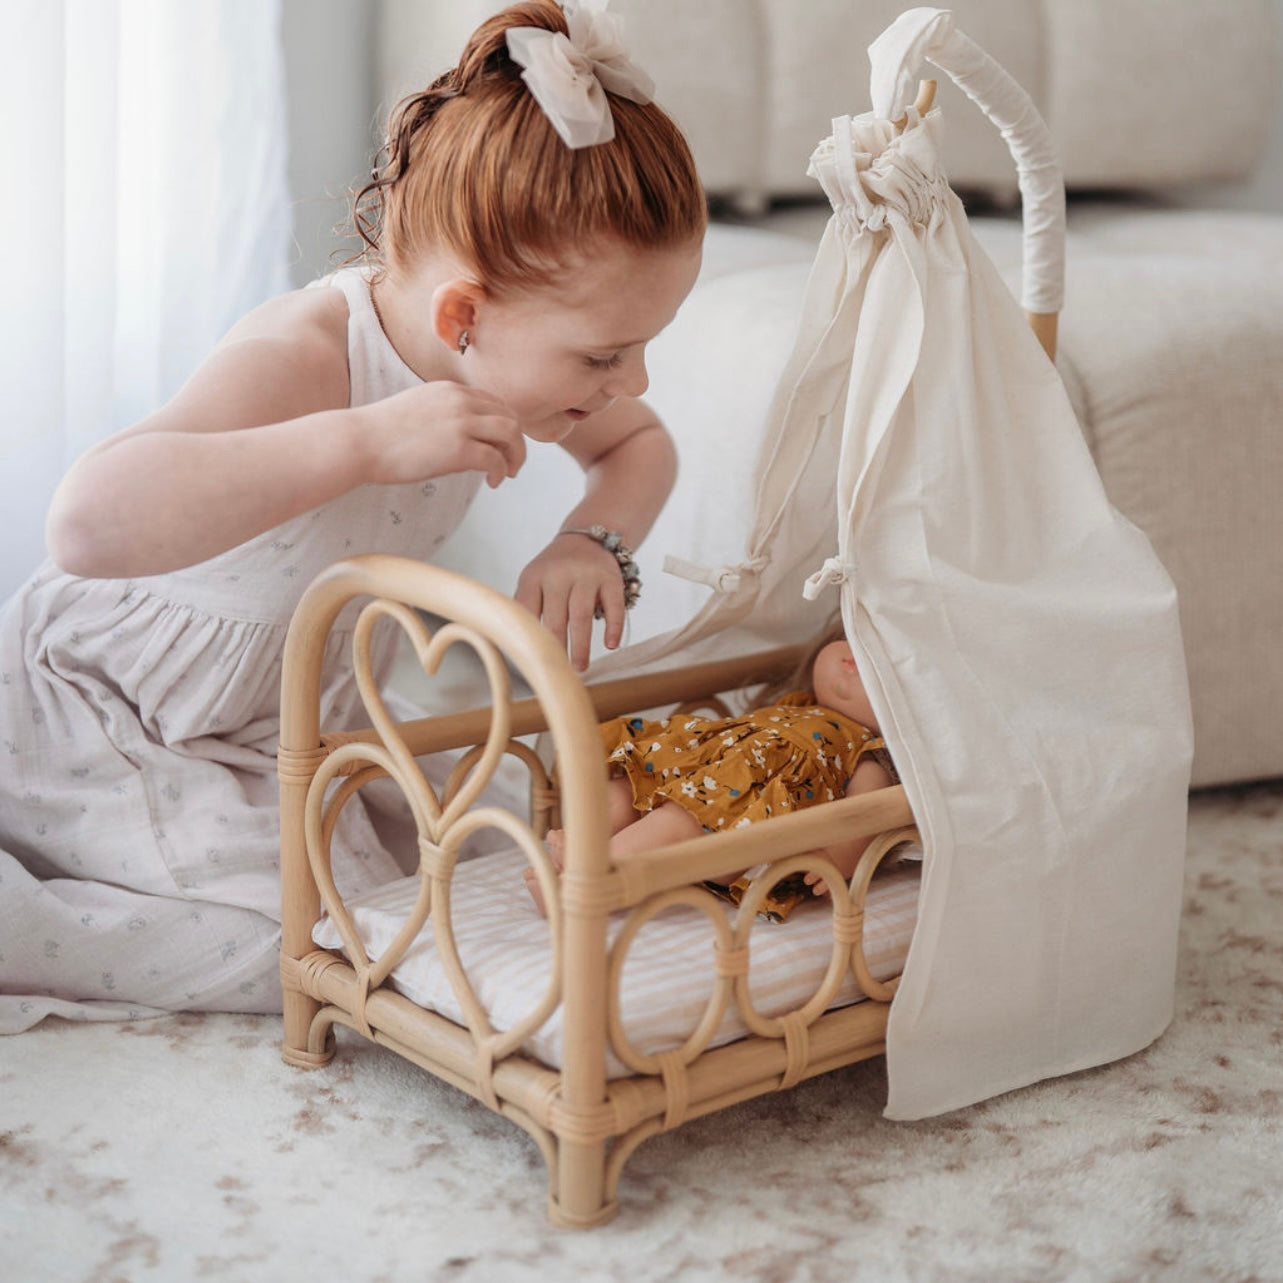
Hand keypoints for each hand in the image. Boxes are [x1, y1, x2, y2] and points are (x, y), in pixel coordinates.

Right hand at [355, 381, 524, 488]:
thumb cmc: (380, 433)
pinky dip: (501, 472)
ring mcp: (461, 423)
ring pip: (511, 433)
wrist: (359, 441)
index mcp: (450, 391)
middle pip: (509, 416)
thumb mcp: (418, 410)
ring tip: (509, 473)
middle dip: (516, 442)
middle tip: (512, 463)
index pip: (495, 403)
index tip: (502, 444)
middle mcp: (460, 401)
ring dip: (516, 455)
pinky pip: (496, 459)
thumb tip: (462, 440)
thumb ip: (443, 416)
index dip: (505, 425)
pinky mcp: (459, 449)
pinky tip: (493, 482)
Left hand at [514, 533, 626, 670]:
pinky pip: (614, 606)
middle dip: (557, 649)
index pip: (527, 612)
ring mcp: (586, 575)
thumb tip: (521, 649)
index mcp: (533, 577)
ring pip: (581, 615)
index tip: (532, 661)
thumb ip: (526, 608)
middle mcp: (559, 573)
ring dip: (582, 645)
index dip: (529, 638)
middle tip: (559, 672)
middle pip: (555, 618)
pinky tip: (611, 645)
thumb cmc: (554, 570)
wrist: (586, 538)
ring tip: (581, 667)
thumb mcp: (534, 580)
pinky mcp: (610, 578)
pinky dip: (613, 627)